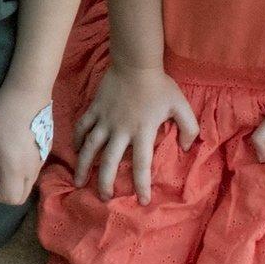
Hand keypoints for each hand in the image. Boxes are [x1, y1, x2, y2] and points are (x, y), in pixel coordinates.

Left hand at [0, 83, 50, 205]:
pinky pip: (32, 171)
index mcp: (16, 170)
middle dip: (3, 188)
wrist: (28, 93)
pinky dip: (21, 169)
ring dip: (12, 178)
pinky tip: (12, 148)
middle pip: (20, 196)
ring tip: (2, 155)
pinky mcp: (45, 152)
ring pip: (27, 184)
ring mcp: (41, 161)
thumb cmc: (2, 114)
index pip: (9, 198)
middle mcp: (32, 170)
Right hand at [72, 64, 199, 203]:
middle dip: (105, 183)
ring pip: (89, 147)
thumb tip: (185, 148)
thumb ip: (189, 128)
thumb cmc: (160, 86)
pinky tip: (75, 150)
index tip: (142, 201)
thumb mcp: (181, 106)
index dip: (141, 184)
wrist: (135, 63)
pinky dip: (76, 139)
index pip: (142, 164)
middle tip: (104, 199)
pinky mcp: (95, 109)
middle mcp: (121, 130)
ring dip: (83, 166)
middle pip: (109, 162)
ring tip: (78, 182)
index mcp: (143, 131)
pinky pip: (82, 127)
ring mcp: (105, 120)